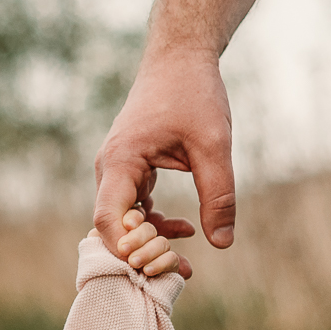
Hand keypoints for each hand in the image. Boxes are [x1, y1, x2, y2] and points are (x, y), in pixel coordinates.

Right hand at [93, 46, 232, 276]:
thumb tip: (222, 244)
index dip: (128, 249)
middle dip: (144, 254)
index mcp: (121, 162)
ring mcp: (117, 171)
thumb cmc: (194, 94)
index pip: (108, 219)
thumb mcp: (214, 145)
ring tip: (186, 259)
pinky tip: (183, 229)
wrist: (180, 58)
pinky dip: (153, 224)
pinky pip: (132, 207)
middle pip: (113, 227)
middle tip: (182, 270)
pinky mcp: (129, 170)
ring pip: (124, 221)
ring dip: (150, 241)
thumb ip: (219, 195)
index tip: (160, 262)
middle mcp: (110, 170)